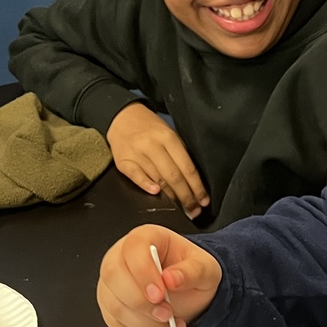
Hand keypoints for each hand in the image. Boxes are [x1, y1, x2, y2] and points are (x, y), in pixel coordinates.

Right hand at [97, 225, 222, 326]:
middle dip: (141, 302)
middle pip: (113, 276)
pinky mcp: (110, 305)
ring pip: (114, 304)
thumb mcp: (205, 268)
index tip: (160, 294)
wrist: (187, 292)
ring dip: (145, 322)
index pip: (133, 248)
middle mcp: (122, 256)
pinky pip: (117, 322)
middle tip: (167, 314)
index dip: (143, 272)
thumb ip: (192, 271)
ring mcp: (113, 282)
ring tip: (171, 323)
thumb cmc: (191, 272)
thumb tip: (172, 278)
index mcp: (146, 238)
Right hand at [106, 102, 209, 219]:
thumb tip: (193, 181)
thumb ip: (180, 154)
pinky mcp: (123, 161)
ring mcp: (136, 153)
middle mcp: (152, 145)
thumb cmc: (150, 128)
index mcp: (168, 138)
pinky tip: (156, 194)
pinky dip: (146, 185)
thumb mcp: (169, 134)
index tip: (204, 200)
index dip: (197, 187)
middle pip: (174, 176)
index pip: (187, 167)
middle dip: (187, 197)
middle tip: (195, 210)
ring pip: (157, 179)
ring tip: (182, 209)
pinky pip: (136, 176)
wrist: (122, 117)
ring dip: (171, 198)